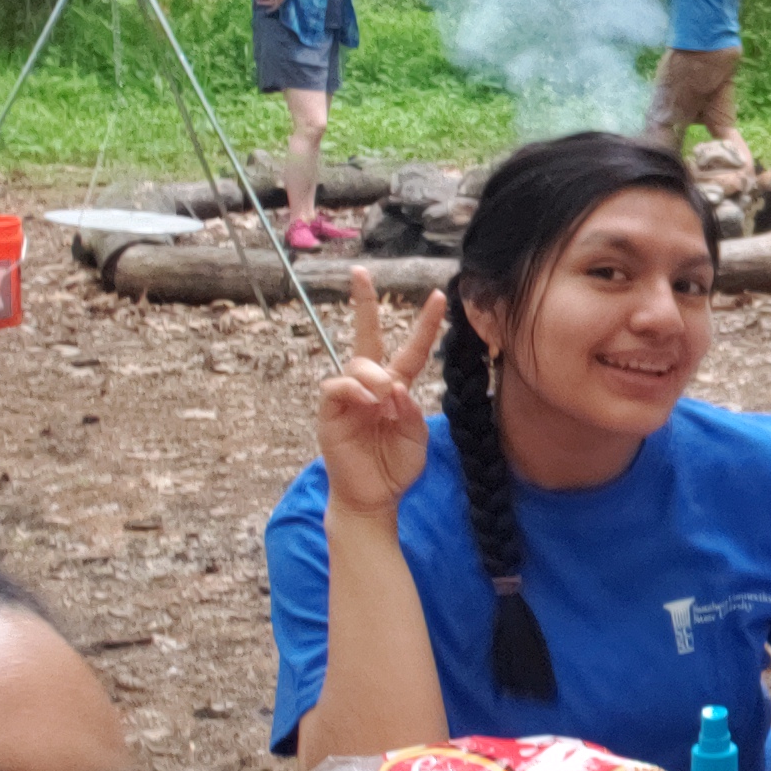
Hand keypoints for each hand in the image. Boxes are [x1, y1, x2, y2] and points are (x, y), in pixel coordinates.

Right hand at [316, 272, 448, 519]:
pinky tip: (367, 402)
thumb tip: (397, 389)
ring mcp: (349, 396)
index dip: (425, 324)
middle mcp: (372, 385)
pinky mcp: (330, 412)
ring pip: (357, 363)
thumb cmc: (395, 466)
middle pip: (367, 336)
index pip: (413, 349)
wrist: (373, 496)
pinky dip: (354, 390)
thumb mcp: (415, 438)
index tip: (440, 295)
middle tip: (361, 273)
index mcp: (398, 388)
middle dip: (363, 303)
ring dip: (374, 376)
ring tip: (386, 397)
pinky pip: (336, 386)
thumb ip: (412, 413)